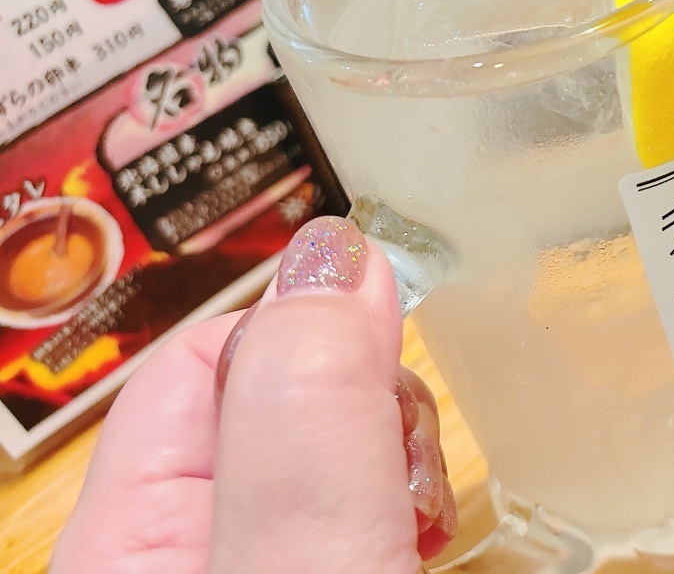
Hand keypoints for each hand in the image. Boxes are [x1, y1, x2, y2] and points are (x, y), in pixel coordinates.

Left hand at [52, 216, 456, 573]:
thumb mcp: (310, 563)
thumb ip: (308, 417)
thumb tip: (333, 251)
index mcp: (128, 532)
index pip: (206, 349)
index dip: (309, 340)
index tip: (381, 384)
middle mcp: (182, 540)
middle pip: (287, 387)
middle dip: (372, 410)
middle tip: (404, 488)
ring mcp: (260, 554)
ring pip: (340, 438)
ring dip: (404, 462)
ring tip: (420, 532)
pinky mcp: (323, 562)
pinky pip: (369, 495)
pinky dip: (413, 507)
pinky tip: (425, 546)